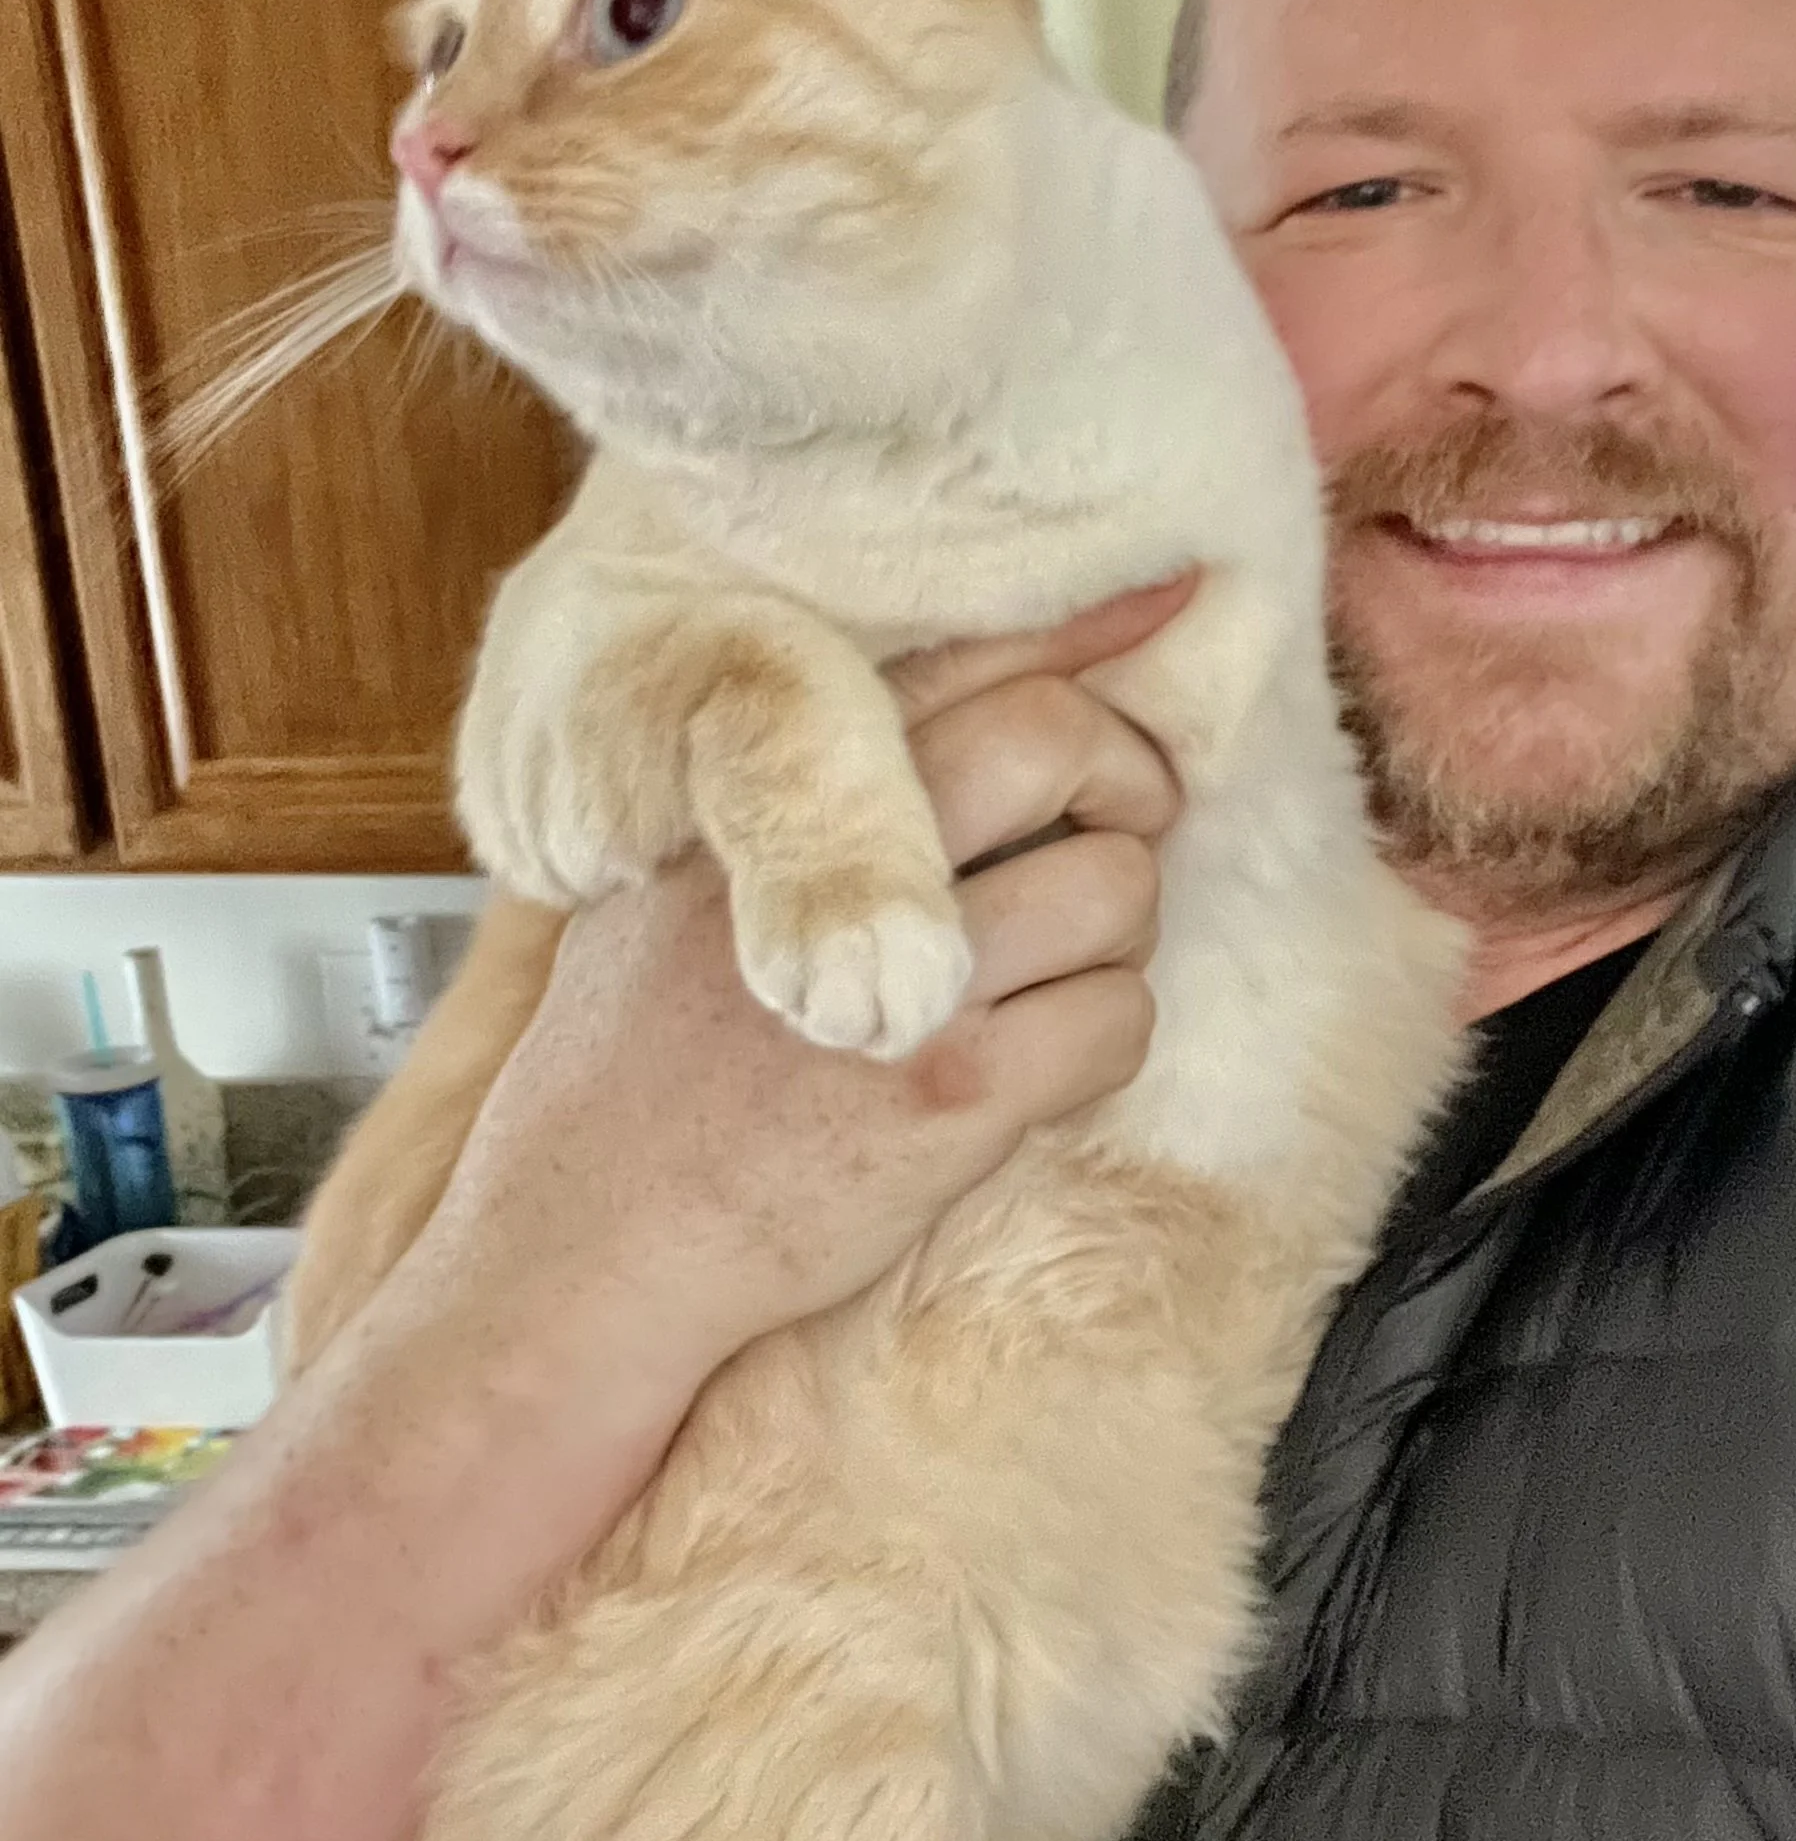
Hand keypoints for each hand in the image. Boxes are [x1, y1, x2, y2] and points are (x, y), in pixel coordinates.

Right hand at [393, 577, 1196, 1393]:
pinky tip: (1038, 1062)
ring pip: (1115, 885)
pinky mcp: (950, 1095)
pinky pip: (1115, 1021)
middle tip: (1123, 815)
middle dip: (1130, 773)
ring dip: (1116, 925)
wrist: (584, 1245)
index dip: (1078, 626)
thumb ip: (764, 806)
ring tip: (1054, 962)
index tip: (1166, 594)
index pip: (947, 663)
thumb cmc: (620, 1076)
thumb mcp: (659, 892)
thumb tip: (906, 726)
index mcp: (756, 793)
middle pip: (1056, 741)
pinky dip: (1104, 1037)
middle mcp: (830, 861)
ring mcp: (900, 979)